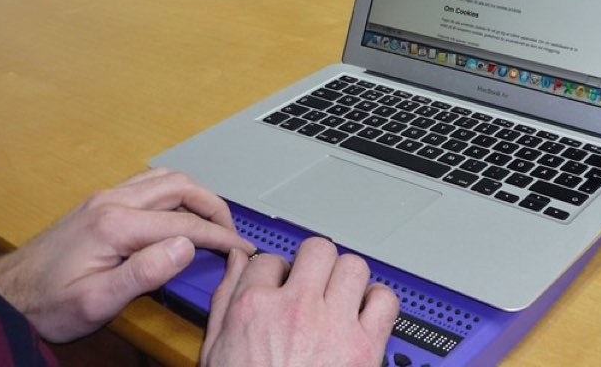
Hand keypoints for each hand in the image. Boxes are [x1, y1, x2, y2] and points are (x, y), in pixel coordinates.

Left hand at [0, 167, 253, 341]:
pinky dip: (176, 192)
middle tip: (232, 231)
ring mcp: (106, 197)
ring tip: (213, 220)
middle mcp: (112, 202)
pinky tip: (181, 212)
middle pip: (181, 187)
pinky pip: (150, 184)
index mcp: (115, 225)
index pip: (184, 223)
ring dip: (197, 195)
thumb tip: (186, 246)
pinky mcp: (101, 202)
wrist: (10, 294)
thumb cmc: (49, 303)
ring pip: (166, 179)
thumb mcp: (98, 301)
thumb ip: (145, 272)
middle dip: (215, 207)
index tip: (240, 248)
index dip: (220, 236)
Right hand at [201, 237, 399, 366]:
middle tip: (314, 282)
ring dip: (348, 279)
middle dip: (315, 263)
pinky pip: (384, 301)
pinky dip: (379, 303)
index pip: (269, 259)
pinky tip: (366, 314)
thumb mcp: (216, 350)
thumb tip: (238, 261)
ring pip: (353, 266)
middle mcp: (295, 309)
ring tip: (342, 296)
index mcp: (254, 309)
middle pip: (317, 250)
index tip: (282, 284)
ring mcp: (332, 326)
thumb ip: (226, 299)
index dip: (277, 271)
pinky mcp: (364, 346)